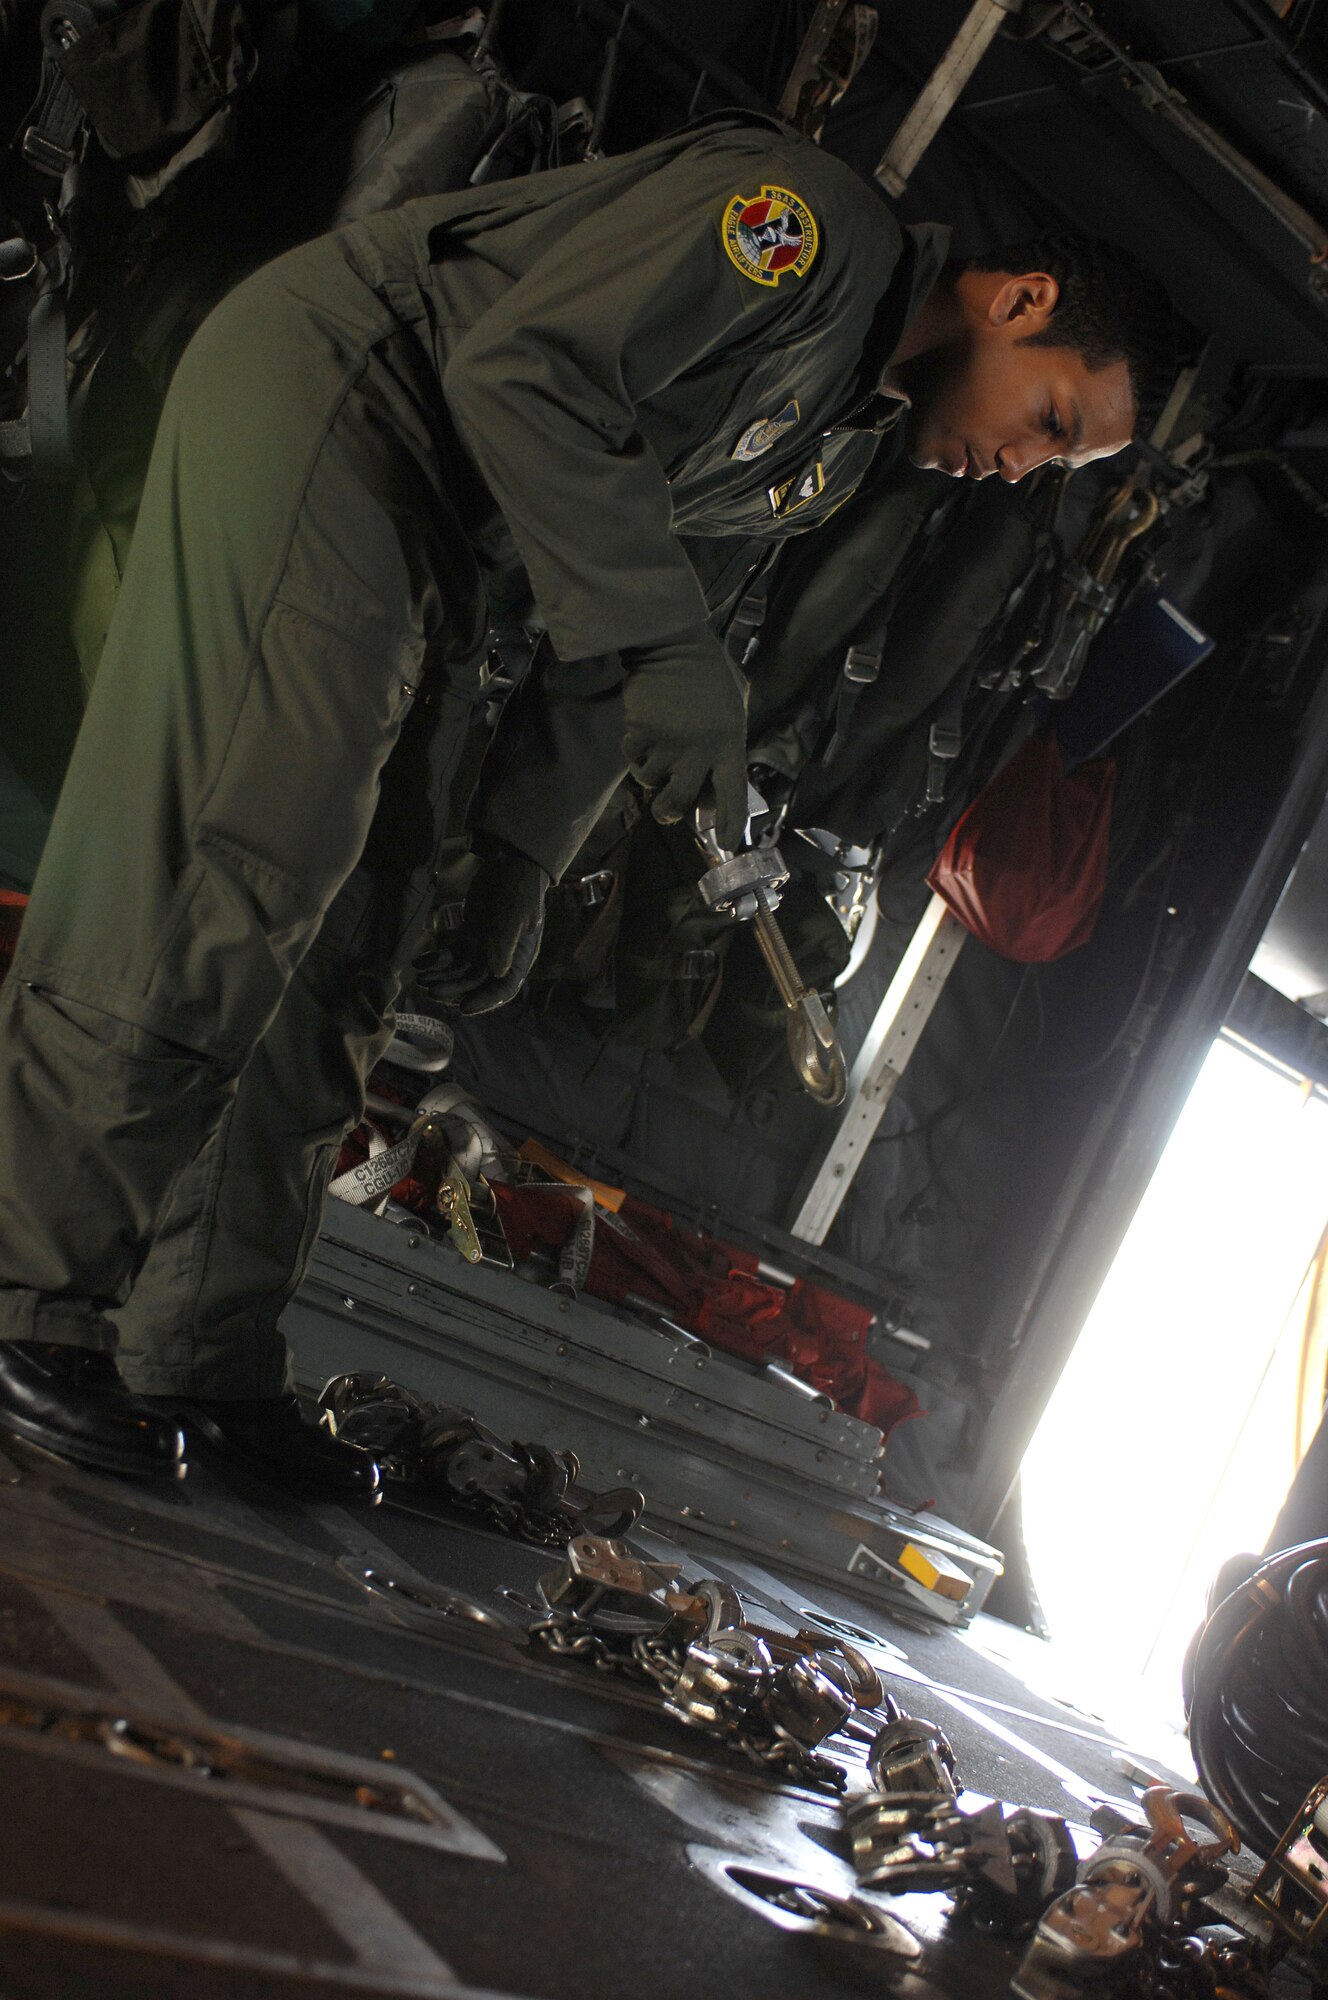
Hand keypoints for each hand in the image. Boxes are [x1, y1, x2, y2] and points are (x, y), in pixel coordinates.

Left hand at [413, 843, 549, 1014]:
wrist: (511, 862)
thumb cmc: (519, 890)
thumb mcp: (515, 917)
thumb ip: (504, 944)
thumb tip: (496, 973)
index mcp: (519, 957)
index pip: (504, 988)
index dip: (486, 1001)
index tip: (464, 1008)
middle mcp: (502, 957)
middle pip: (476, 982)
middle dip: (455, 989)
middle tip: (432, 991)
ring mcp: (484, 946)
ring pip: (461, 970)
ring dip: (442, 976)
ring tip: (422, 979)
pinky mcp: (470, 934)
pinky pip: (451, 952)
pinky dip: (435, 958)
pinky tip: (419, 962)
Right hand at [621, 626, 748, 849]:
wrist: (672, 642)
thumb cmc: (708, 671)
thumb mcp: (736, 703)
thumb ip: (730, 738)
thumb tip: (715, 779)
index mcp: (730, 742)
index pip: (733, 794)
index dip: (731, 823)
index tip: (727, 844)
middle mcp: (701, 750)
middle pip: (679, 802)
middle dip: (669, 813)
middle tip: (667, 812)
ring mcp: (670, 743)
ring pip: (651, 780)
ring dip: (649, 770)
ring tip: (657, 746)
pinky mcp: (642, 733)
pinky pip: (632, 758)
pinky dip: (633, 749)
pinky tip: (642, 729)